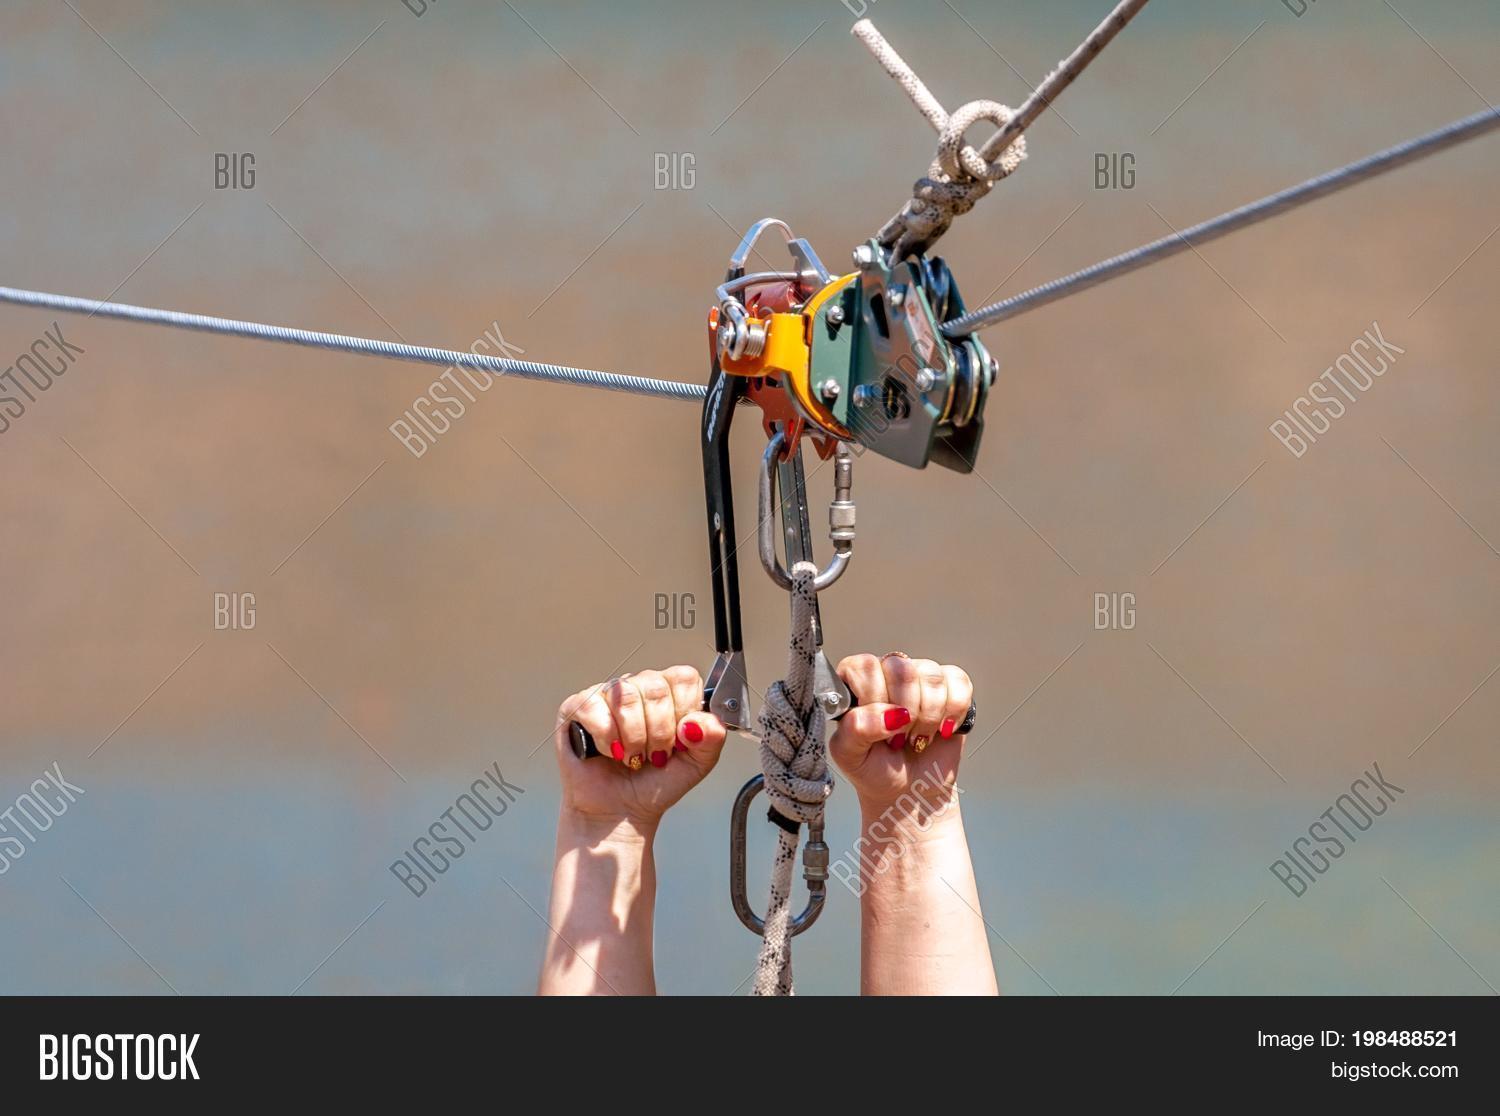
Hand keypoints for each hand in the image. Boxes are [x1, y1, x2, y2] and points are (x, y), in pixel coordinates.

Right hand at [554, 665, 727, 828]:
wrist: (621, 811)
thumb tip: (700, 722)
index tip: (680, 739)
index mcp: (669, 692)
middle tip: (654, 754)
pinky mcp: (577, 706)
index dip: (684, 711)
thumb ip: (712, 738)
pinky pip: (594, 708)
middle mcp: (638, 686)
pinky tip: (609, 751)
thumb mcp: (697, 763)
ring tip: (632, 756)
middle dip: (659, 732)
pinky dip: (606, 739)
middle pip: (655, 687)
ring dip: (633, 738)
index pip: (684, 677)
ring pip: (625, 695)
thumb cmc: (654, 783)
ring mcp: (606, 693)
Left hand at [829, 652, 973, 817]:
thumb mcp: (849, 755)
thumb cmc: (874, 768)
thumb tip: (890, 713)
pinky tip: (941, 729)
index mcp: (855, 680)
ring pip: (933, 677)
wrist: (909, 790)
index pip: (865, 667)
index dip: (875, 699)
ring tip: (918, 736)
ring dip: (929, 717)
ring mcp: (920, 675)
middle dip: (905, 712)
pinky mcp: (951, 686)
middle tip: (899, 737)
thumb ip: (857, 728)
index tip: (879, 730)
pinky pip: (960, 683)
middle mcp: (887, 671)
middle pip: (902, 669)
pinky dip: (953, 713)